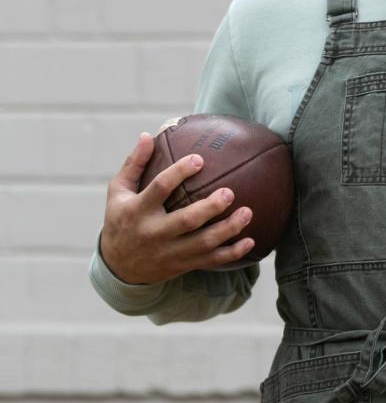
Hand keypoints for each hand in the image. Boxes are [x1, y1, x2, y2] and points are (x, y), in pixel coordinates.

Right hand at [99, 133, 255, 283]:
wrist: (119, 267)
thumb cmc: (121, 220)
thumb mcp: (118, 192)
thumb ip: (134, 164)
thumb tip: (148, 135)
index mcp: (138, 210)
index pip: (160, 188)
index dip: (179, 172)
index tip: (199, 159)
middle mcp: (154, 233)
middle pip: (187, 221)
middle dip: (210, 207)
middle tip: (230, 192)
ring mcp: (170, 252)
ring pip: (203, 243)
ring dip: (228, 229)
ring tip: (248, 212)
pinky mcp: (183, 264)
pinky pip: (211, 260)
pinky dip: (232, 253)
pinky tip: (250, 240)